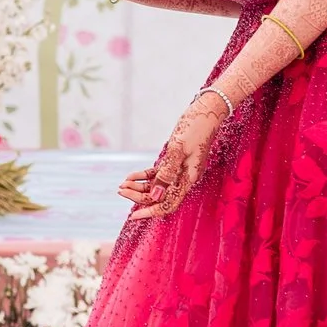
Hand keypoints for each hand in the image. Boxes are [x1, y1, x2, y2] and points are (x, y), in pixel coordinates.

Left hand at [120, 92, 228, 217]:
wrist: (206, 111)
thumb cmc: (194, 128)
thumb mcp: (177, 150)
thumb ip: (166, 174)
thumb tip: (156, 196)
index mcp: (188, 179)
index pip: (168, 204)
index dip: (150, 212)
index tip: (133, 216)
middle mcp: (184, 178)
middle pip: (160, 196)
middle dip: (139, 196)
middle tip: (120, 190)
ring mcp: (179, 170)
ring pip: (157, 186)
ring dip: (139, 187)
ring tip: (121, 185)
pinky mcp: (175, 161)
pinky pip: (158, 174)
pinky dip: (144, 176)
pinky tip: (131, 176)